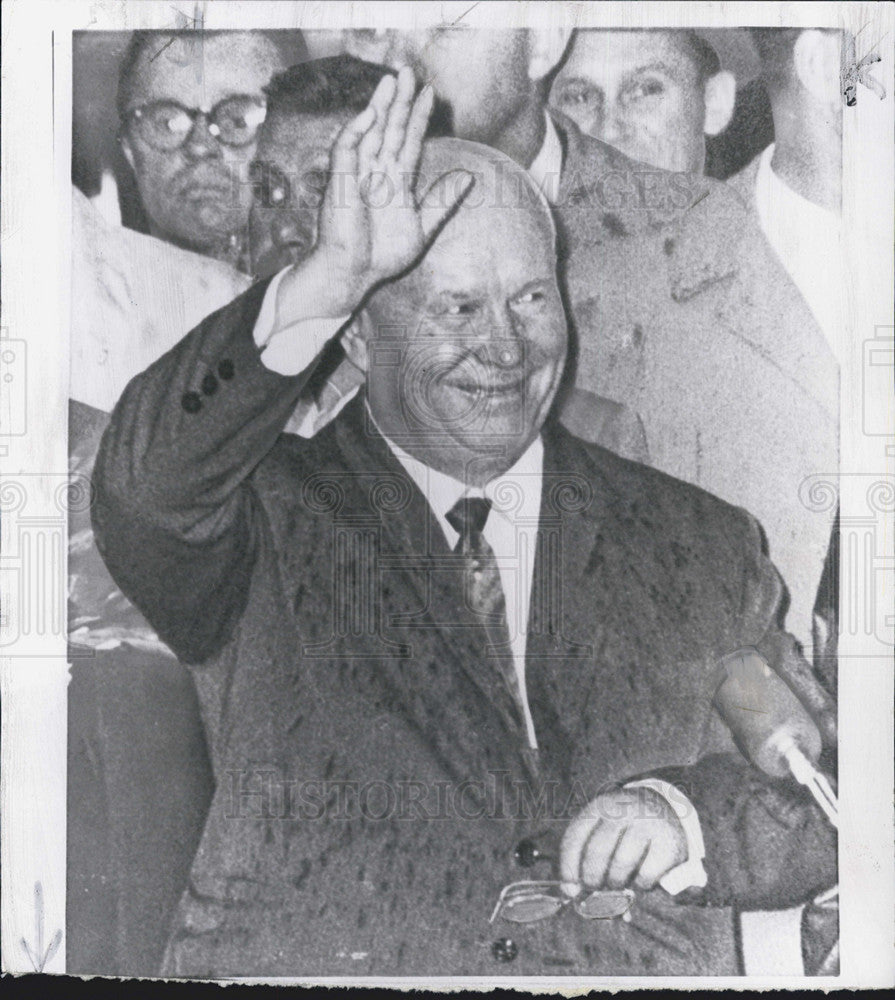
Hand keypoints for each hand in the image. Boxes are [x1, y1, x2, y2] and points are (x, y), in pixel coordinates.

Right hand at [285, 65, 473, 317]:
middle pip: (389, 129)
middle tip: (408, 72)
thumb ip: (442, 202)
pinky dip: (357, 130)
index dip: (418, 118)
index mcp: (395, 181)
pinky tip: (371, 114)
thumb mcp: (422, 227)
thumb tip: (469, 178)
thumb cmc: (381, 255)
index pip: (409, 142)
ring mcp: (357, 174)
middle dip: (399, 101)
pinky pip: (346, 148)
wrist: (355, 273)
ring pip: (370, 132)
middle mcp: (376, 172)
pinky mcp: (339, 180)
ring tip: (392, 80)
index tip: (430, 94)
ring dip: (379, 106)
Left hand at [559, 787, 687, 894]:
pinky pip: (646, 874)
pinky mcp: (668, 841)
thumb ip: (584, 854)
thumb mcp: (602, 827)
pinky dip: (640, 885)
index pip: (575, 837)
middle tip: (594, 888)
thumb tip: (569, 891)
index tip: (568, 889)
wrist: (665, 809)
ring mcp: (646, 823)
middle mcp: (622, 810)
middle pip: (597, 851)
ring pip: (621, 863)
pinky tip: (640, 879)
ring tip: (617, 882)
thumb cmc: (624, 827)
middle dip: (592, 877)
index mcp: (599, 806)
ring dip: (616, 882)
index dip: (568, 867)